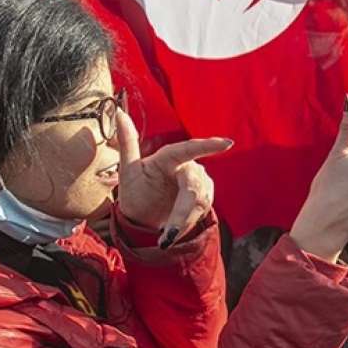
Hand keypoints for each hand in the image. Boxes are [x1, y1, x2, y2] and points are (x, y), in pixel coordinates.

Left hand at [113, 110, 231, 247]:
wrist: (144, 219)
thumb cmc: (135, 193)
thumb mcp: (128, 172)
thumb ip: (127, 142)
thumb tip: (119, 112)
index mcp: (167, 158)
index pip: (187, 150)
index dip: (207, 146)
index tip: (227, 144)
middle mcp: (187, 167)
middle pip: (193, 188)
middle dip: (181, 213)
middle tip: (169, 234)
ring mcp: (199, 181)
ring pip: (200, 201)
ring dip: (183, 221)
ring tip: (166, 234)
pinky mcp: (206, 195)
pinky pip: (203, 209)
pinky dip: (188, 223)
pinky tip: (176, 228)